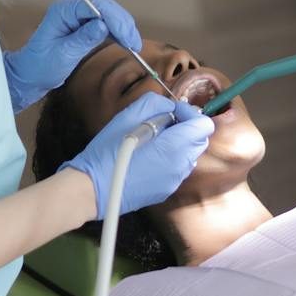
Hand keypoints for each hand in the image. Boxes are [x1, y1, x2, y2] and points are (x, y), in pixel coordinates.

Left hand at [3, 0, 139, 112]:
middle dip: (122, 23)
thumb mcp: (62, 55)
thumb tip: (102, 25)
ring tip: (133, 44)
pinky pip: (106, 22)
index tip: (127, 39)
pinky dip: (118, 31)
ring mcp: (78, 17)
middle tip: (134, 43)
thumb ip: (82, 39)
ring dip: (123, 26)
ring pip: (108, 13)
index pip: (95, 7)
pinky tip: (125, 41)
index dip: (115, 20)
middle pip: (105, 7)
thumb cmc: (41, 66)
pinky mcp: (83, 26)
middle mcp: (71, 10)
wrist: (30, 75)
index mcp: (62, 12)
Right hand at [63, 93, 213, 217]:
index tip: (171, 111)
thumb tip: (169, 107)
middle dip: (186, 128)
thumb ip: (155, 104)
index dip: (189, 113)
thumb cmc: (107, 152)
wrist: (92, 190)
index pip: (203, 125)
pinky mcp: (165, 191)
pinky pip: (177, 169)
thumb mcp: (127, 116)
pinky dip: (170, 159)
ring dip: (178, 143)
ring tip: (152, 140)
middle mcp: (180, 166)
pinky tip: (147, 157)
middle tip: (162, 123)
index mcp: (174, 147)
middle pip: (199, 140)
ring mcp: (174, 181)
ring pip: (189, 155)